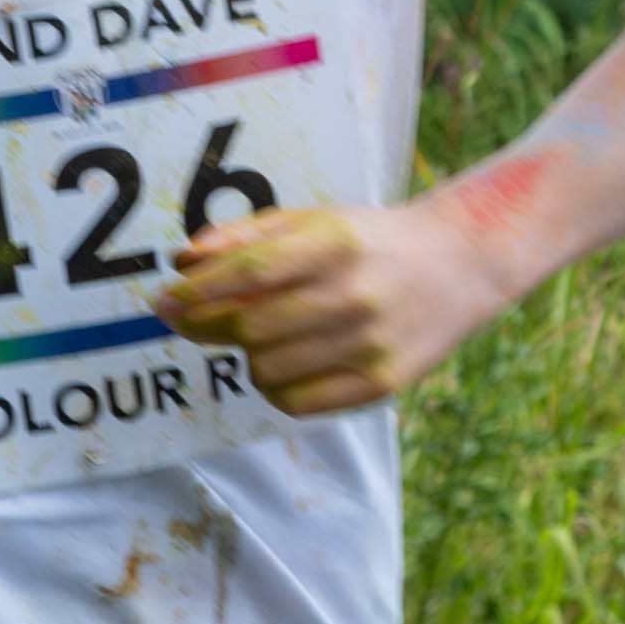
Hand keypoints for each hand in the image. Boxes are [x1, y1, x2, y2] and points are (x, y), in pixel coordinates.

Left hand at [155, 195, 513, 415]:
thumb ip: (243, 237)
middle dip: (204, 328)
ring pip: (267, 370)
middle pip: (250, 328)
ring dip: (242, 357)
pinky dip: (273, 388)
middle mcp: (355, 295)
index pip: (247, 274)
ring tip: (252, 338)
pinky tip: (279, 366)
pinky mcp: (384, 383)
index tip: (165, 300)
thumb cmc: (367, 240)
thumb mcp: (310, 220)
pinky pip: (298, 403)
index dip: (197, 293)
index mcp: (334, 244)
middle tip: (187, 323)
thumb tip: (183, 263)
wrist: (459, 263)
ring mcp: (372, 343)